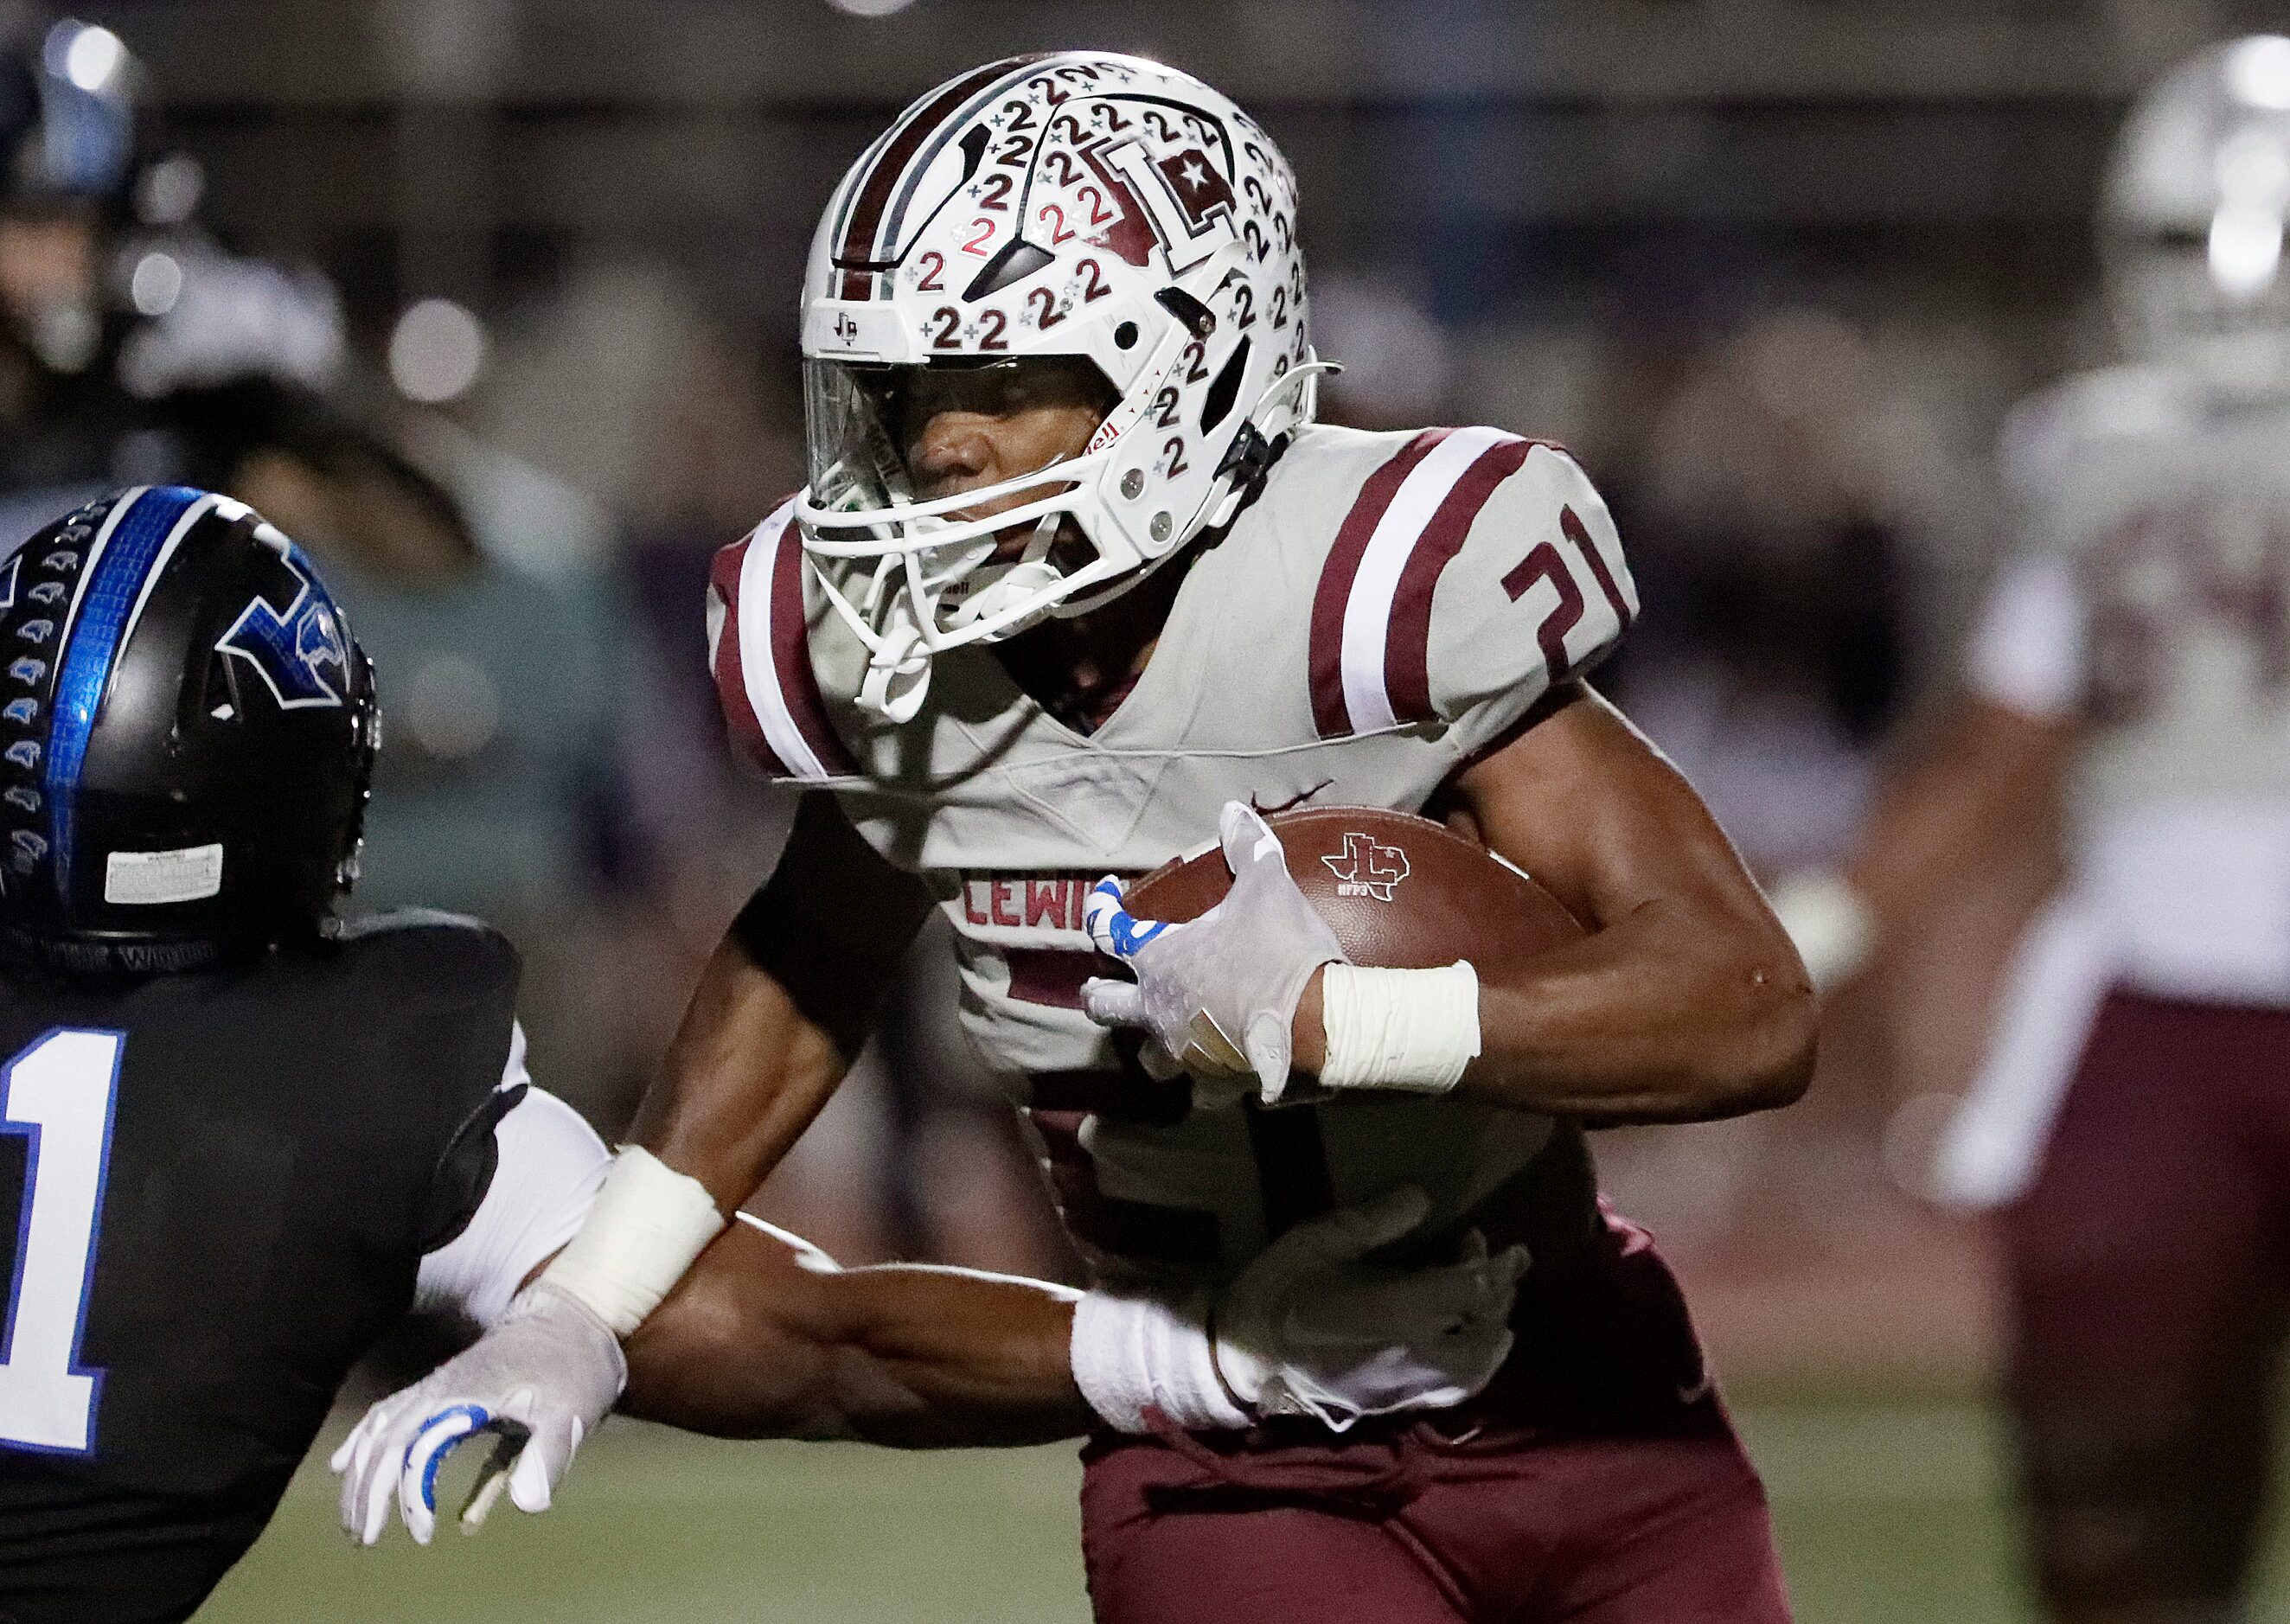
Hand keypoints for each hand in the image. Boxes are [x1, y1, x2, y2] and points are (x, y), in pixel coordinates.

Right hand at [331, 1283, 625, 1545]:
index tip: (423, 1534)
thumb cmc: (576, 1367)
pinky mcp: (442, 1383)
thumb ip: (549, 1457)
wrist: (576, 1315)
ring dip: (361, 1473)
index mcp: (465, 1397)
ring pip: (379, 1428)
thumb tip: (528, 1505)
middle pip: (385, 1441)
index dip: (412, 1495)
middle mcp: (440, 1388)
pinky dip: (363, 1440)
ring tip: (353, 1520)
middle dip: (368, 1491)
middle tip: (364, 1539)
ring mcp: (438, 1383)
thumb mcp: (572, 1413)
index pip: (416, 1450)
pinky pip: (388, 1412)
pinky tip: (345, 1463)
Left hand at [1083, 802, 1345, 1102]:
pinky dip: (1204, 1075)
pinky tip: (1219, 1060)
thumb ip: (1246, 845)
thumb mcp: (1268, 885)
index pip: (1106, 931)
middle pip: (1102, 1007)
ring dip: (1149, 1039)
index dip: (1099, 907)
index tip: (1105, 892)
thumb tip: (1231, 809)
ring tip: (1164, 1026)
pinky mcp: (1216, 1082)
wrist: (1321, 1022)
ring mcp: (1184, 1052)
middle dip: (1099, 992)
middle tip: (1103, 981)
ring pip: (1146, 1056)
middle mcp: (1158, 1010)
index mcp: (1160, 960)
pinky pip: (1198, 1086)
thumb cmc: (1282, 950)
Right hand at [1217, 1185, 1528, 1428]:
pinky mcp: (1392, 1405)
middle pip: (1482, 1333)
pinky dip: (1474, 1370)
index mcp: (1398, 1309)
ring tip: (1498, 1310)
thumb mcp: (1321, 1238)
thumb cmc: (1279, 1288)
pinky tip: (1472, 1350)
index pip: (1470, 1290)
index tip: (1505, 1245)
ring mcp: (1404, 1387)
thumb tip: (1424, 1198)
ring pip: (1472, 1372)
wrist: (1242, 1355)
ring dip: (1494, 1338)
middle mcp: (1414, 1354)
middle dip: (1499, 1297)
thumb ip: (1377, 1219)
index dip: (1495, 1266)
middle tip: (1502, 1266)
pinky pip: (1449, 1393)